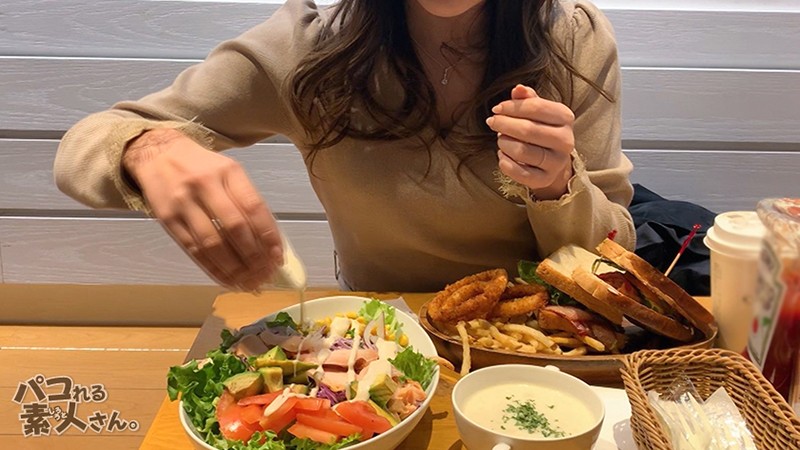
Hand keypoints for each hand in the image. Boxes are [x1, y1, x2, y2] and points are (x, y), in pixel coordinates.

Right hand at [122, 128, 282, 290]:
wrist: (158, 153)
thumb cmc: (201, 167)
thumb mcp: (228, 172)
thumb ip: (246, 200)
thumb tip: (268, 241)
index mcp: (229, 171)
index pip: (254, 207)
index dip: (268, 235)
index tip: (277, 257)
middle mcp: (206, 184)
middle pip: (235, 227)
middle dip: (253, 256)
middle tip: (265, 274)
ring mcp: (184, 202)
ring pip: (213, 243)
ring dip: (234, 268)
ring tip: (249, 282)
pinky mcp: (168, 219)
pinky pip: (193, 250)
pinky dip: (213, 268)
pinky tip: (227, 279)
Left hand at [486, 84, 574, 200]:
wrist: (552, 161)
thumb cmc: (541, 130)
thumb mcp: (538, 111)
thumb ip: (528, 99)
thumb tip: (518, 88)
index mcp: (565, 117)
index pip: (536, 107)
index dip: (511, 107)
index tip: (496, 109)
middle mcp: (566, 140)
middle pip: (528, 130)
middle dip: (504, 124)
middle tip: (492, 122)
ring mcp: (557, 162)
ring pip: (522, 151)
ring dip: (504, 144)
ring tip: (500, 140)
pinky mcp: (545, 179)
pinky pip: (520, 173)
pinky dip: (505, 163)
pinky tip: (502, 156)